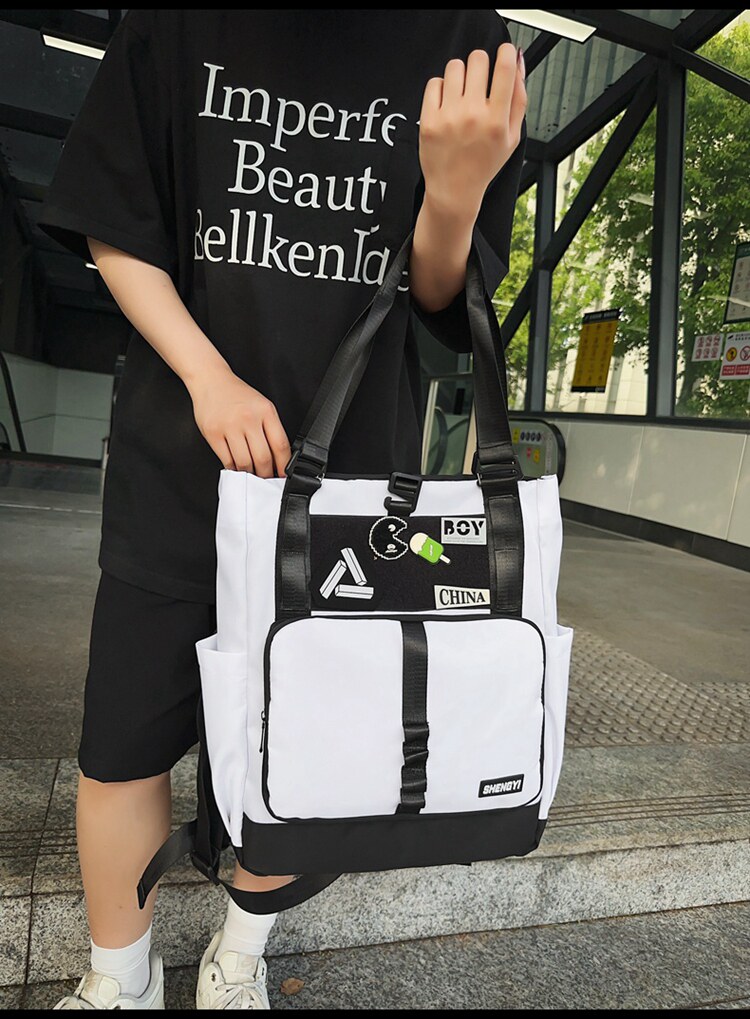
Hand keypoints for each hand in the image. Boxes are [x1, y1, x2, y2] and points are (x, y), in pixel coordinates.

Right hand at [188, 366, 290, 476]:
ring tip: (252, 475)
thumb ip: (271, 428)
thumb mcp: (262, 405)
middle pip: (263, 458)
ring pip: (245, 462)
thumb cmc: (237, 395)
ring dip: (250, 474)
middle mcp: (249, 418)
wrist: (211, 380)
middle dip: (266, 475)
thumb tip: (278, 458)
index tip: (283, 475)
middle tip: (266, 480)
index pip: (280, 445)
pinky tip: (237, 468)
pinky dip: (234, 469)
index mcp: (266, 411)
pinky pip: (227, 460)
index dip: (283, 466)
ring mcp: (230, 426)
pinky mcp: (213, 433)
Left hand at [419, 43, 526, 219]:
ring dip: (460, 75)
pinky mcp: (429, 120)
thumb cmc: (484, 164)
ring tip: (461, 95)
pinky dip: (441, 88)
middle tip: (479, 82)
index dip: (505, 52)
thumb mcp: (512, 136)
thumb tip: (517, 60)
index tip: (503, 54)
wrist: (454, 191)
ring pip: (455, 66)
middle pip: (478, 59)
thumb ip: (519, 97)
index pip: (504, 67)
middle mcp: (473, 115)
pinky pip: (435, 82)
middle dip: (481, 65)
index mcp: (497, 119)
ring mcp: (449, 117)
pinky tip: (447, 105)